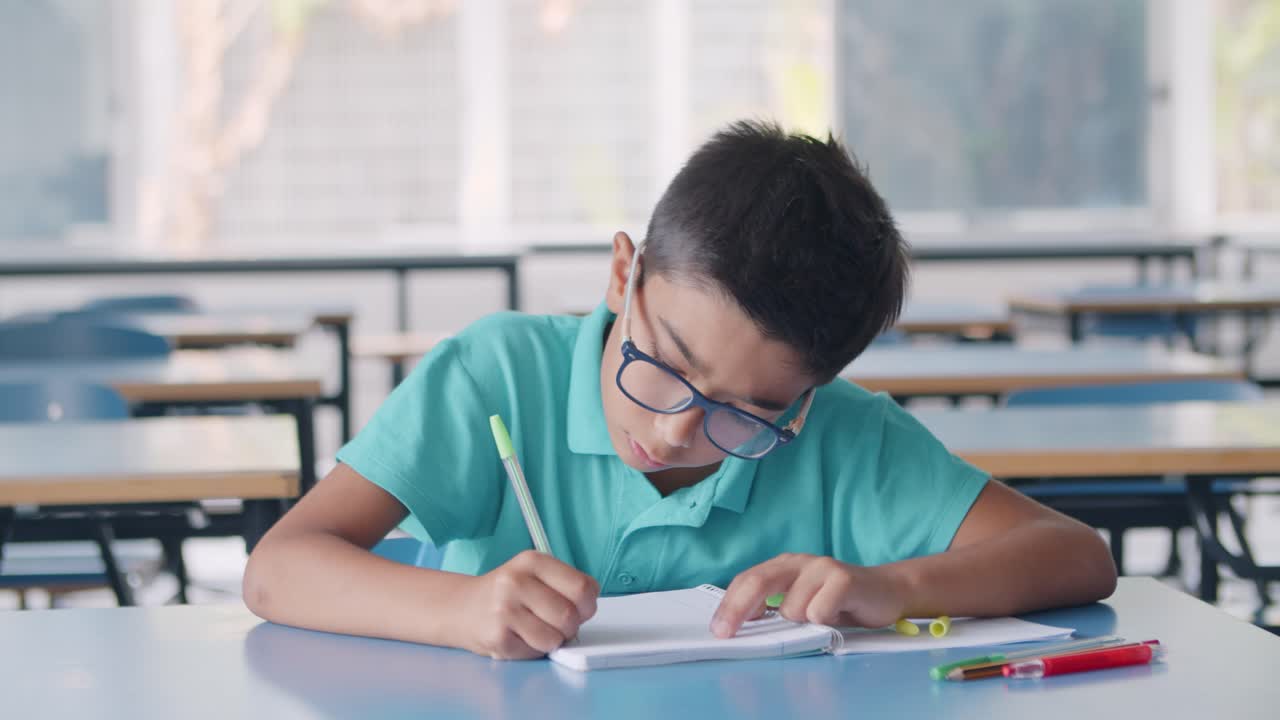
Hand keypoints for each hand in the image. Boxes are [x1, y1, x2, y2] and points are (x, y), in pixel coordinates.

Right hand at [452, 550, 599, 659]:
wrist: (462, 607)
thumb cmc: (509, 593)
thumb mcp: (536, 575)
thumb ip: (566, 585)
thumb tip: (589, 608)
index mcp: (533, 561)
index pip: (582, 588)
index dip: (588, 605)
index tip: (579, 608)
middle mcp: (516, 581)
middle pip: (569, 616)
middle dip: (570, 626)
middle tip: (555, 623)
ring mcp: (504, 609)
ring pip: (554, 638)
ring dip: (551, 640)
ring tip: (536, 629)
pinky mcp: (497, 636)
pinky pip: (534, 652)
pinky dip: (533, 649)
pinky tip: (519, 636)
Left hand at [710, 553, 910, 637]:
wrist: (887, 592)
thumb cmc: (840, 602)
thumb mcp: (802, 604)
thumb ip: (776, 609)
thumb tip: (742, 626)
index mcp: (783, 566)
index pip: (747, 580)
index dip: (729, 604)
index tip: (719, 629)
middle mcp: (798, 562)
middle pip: (758, 582)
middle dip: (737, 610)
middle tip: (728, 633)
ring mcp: (821, 567)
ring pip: (791, 607)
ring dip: (802, 622)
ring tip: (822, 617)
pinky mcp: (843, 577)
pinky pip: (818, 610)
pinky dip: (824, 621)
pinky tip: (839, 613)